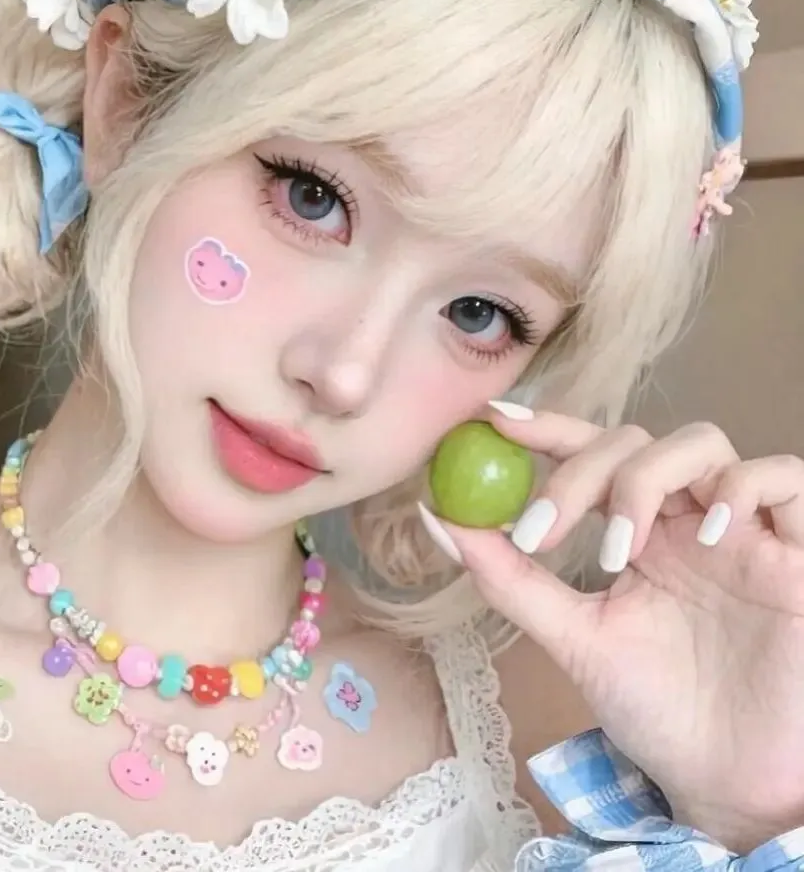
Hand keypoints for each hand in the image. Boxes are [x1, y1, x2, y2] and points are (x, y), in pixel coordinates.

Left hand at [418, 408, 803, 852]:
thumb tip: (436, 515)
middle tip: (540, 533)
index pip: (590, 452)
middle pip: (634, 441)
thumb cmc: (653, 707)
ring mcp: (744, 532)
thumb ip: (509, 577)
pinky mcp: (801, 555)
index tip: (489, 421)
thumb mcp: (572, 637)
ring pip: (701, 444)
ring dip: (644, 480)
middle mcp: (687, 519)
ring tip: (619, 549)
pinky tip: (706, 534)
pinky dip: (742, 487)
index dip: (545, 426)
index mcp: (638, 531)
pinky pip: (787, 480)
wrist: (725, 783)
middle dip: (578, 474)